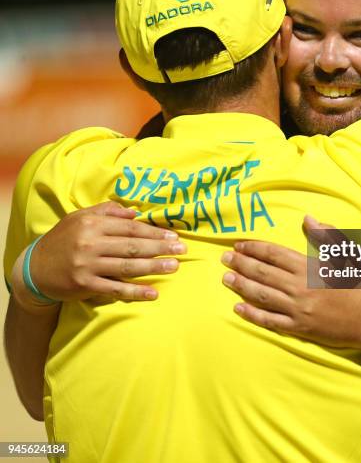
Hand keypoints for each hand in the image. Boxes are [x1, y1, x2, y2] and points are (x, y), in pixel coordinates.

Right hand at [10, 202, 184, 307]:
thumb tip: (135, 212)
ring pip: (127, 266)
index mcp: (92, 223)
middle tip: (182, 249)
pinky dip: (135, 291)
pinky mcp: (85, 285)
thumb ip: (108, 211)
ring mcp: (88, 265)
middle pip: (133, 245)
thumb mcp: (81, 217)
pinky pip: (115, 288)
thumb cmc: (64, 239)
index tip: (173, 235)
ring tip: (174, 266)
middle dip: (160, 247)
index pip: (131, 227)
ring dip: (154, 267)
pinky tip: (153, 293)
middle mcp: (90, 243)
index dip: (154, 231)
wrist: (35, 268)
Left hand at [221, 216, 360, 360]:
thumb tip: (307, 219)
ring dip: (241, 285)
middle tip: (224, 259)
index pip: (274, 254)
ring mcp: (298, 310)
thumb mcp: (349, 254)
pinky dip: (252, 314)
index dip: (253, 248)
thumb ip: (326, 236)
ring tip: (226, 278)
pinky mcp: (300, 329)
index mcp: (310, 266)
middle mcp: (300, 287)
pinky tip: (238, 308)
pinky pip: (270, 321)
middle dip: (241, 264)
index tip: (238, 244)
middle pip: (263, 272)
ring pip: (262, 295)